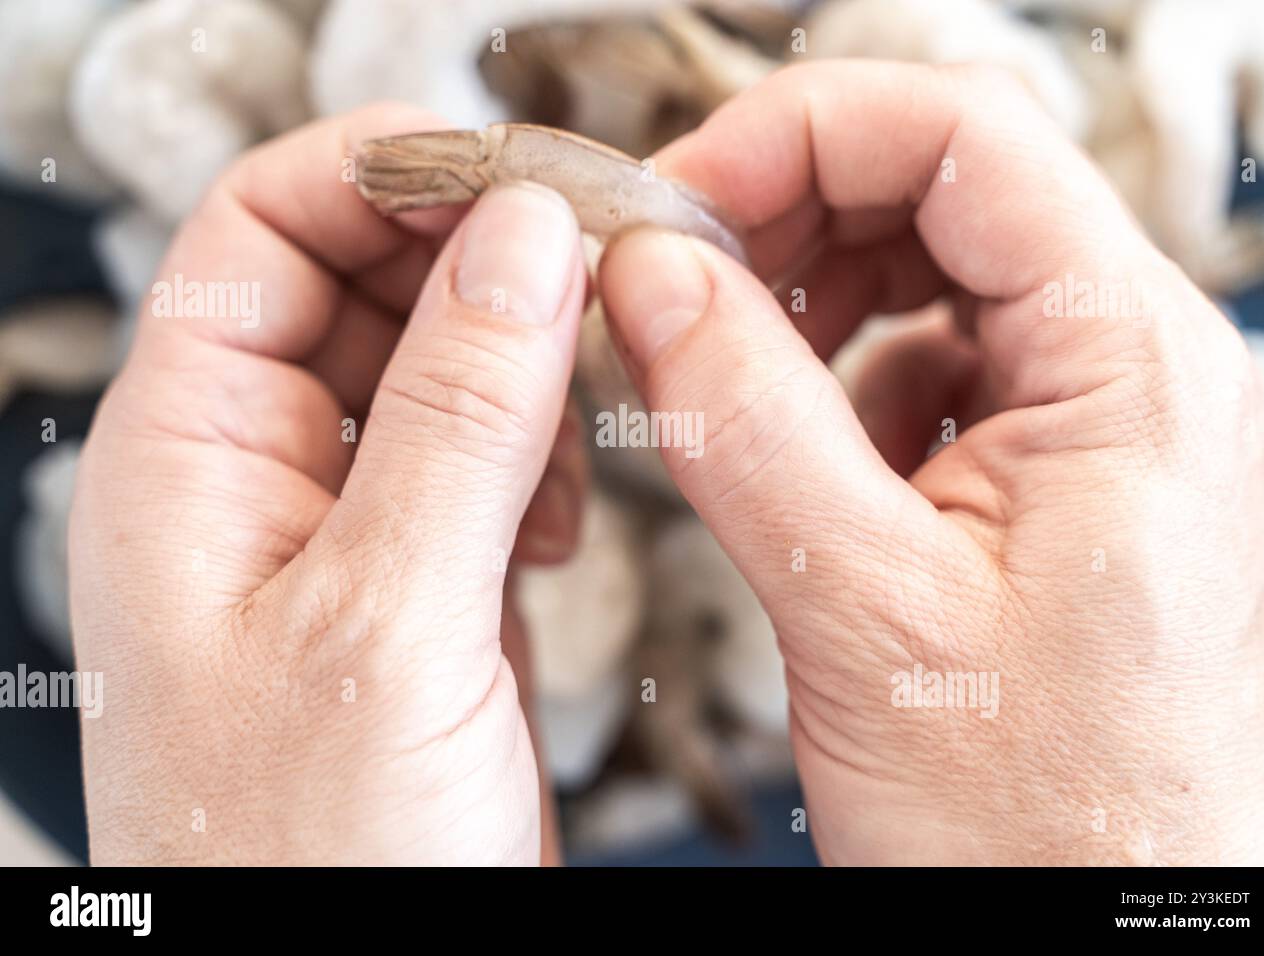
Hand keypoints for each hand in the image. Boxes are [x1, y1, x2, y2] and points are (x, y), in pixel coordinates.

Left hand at [70, 105, 588, 864]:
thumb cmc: (316, 853)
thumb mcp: (385, 618)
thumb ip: (456, 414)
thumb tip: (523, 236)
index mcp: (188, 458)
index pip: (262, 230)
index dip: (383, 175)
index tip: (518, 176)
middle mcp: (256, 480)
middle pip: (359, 286)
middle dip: (476, 269)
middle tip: (593, 281)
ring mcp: (341, 533)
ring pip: (433, 373)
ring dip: (517, 374)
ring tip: (571, 436)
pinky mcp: (416, 586)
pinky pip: (477, 463)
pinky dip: (536, 463)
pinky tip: (558, 524)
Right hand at [598, 61, 1263, 864]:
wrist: (1105, 933)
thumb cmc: (1045, 823)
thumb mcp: (867, 614)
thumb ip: (748, 423)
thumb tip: (654, 279)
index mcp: (1130, 369)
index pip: (963, 138)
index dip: (800, 136)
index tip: (679, 201)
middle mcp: (1128, 373)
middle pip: (944, 190)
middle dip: (788, 210)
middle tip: (668, 279)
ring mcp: (1086, 424)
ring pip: (925, 275)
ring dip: (804, 296)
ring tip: (713, 362)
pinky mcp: (1041, 478)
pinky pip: (925, 368)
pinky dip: (833, 381)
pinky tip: (790, 450)